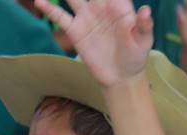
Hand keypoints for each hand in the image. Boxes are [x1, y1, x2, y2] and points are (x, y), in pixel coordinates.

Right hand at [35, 0, 153, 88]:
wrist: (121, 77)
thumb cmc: (136, 57)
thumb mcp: (143, 41)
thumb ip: (143, 25)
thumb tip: (146, 11)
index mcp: (118, 5)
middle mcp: (100, 6)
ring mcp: (86, 17)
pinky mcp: (75, 30)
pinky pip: (60, 16)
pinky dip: (49, 8)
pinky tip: (39, 2)